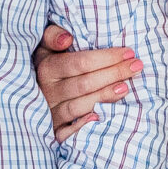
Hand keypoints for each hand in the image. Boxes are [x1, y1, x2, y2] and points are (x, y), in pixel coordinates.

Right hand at [34, 24, 137, 140]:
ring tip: (126, 88)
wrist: (30, 92)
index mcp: (47, 68)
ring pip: (80, 106)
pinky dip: (83, 126)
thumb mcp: (45, 46)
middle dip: (113, 74)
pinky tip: (100, 117)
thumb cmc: (49, 63)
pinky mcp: (53, 129)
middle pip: (85, 84)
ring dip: (105, 96)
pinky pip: (67, 132)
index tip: (129, 52)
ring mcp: (50, 112)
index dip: (107, 58)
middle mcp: (48, 91)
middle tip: (137, 67)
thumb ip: (53, 36)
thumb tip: (67, 39)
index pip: (81, 62)